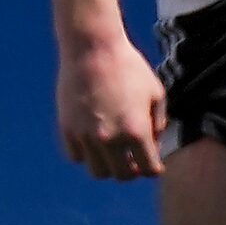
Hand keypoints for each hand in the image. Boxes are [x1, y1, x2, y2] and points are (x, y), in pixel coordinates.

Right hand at [57, 37, 167, 180]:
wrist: (92, 49)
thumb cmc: (129, 67)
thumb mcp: (155, 92)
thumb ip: (158, 122)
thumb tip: (153, 144)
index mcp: (137, 131)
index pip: (148, 169)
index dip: (154, 168)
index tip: (154, 163)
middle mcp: (110, 139)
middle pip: (122, 176)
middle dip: (132, 170)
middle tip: (134, 160)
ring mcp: (86, 136)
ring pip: (98, 171)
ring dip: (108, 166)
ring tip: (114, 152)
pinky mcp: (67, 129)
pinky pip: (76, 156)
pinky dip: (86, 154)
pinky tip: (94, 141)